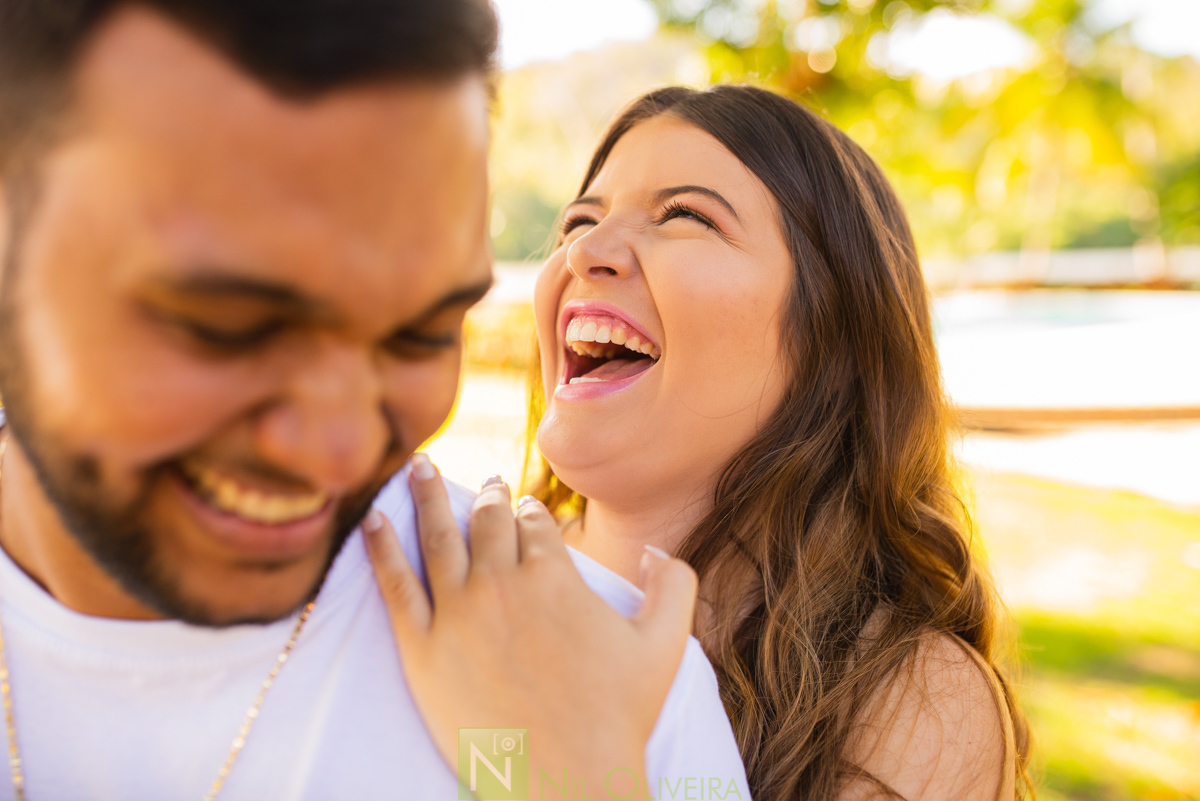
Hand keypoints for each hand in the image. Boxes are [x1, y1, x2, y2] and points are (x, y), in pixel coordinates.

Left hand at [362, 454, 698, 800]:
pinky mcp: (422, 649)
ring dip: (426, 495)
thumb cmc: (619, 714)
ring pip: (438, 537)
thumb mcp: (666, 644)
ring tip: (417, 466)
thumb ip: (674, 584)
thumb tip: (657, 550)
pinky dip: (381, 547)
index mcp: (553, 572)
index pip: (533, 521)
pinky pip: (395, 584)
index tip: (523, 506)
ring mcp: (457, 613)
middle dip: (486, 494)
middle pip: (486, 520)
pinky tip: (373, 520)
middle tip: (483, 483)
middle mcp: (501, 581)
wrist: (568, 778)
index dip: (528, 510)